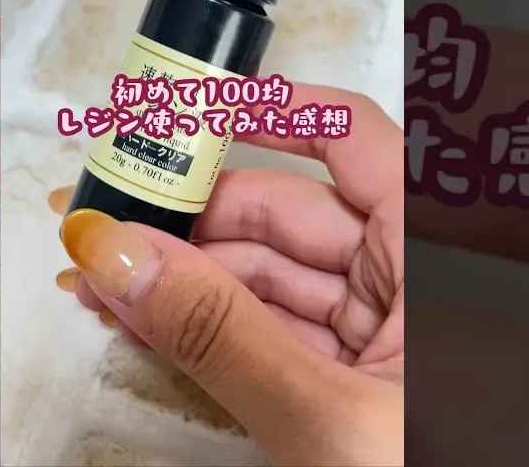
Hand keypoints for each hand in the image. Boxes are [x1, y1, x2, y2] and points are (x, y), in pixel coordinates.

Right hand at [54, 84, 404, 466]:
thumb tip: (122, 257)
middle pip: (285, 212)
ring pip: (262, 279)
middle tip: (106, 213)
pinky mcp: (338, 387)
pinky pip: (261, 335)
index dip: (271, 110)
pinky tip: (139, 314)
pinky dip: (200, 327)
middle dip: (190, 213)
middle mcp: (402, 286)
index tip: (191, 108)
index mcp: (429, 263)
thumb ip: (219, 335)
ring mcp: (368, 338)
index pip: (353, 140)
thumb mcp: (324, 419)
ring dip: (178, 275)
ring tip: (98, 274)